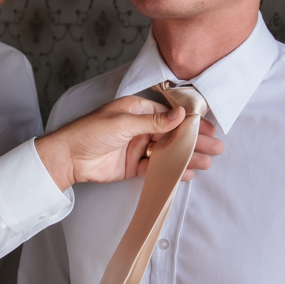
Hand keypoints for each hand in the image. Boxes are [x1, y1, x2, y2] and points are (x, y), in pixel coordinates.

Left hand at [34, 96, 223, 190]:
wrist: (68, 157)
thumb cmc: (91, 132)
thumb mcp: (125, 122)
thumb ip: (154, 121)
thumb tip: (181, 114)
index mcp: (137, 110)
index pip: (170, 114)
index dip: (190, 121)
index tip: (208, 128)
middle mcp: (140, 127)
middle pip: (173, 134)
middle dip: (194, 141)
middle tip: (216, 148)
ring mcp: (137, 147)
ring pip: (168, 152)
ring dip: (187, 157)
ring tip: (207, 163)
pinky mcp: (133, 166)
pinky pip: (156, 168)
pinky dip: (171, 171)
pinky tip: (187, 174)